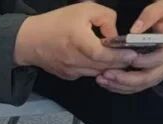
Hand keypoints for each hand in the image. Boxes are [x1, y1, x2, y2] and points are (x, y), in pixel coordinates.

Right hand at [14, 2, 138, 78]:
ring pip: (96, 73)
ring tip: (118, 60)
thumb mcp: (84, 9)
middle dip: (119, 63)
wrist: (29, 41)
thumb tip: (115, 34)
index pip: (103, 55)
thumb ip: (106, 18)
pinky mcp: (67, 75)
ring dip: (108, 67)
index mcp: (78, 41)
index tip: (133, 54)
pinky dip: (95, 69)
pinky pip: (87, 74)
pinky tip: (99, 61)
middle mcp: (74, 59)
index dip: (120, 56)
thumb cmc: (56, 22)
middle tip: (132, 57)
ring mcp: (70, 70)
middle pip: (103, 67)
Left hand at [97, 0, 162, 93]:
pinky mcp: (157, 76)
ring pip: (143, 84)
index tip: (128, 59)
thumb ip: (150, 15)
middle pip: (149, 76)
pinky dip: (123, 88)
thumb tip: (134, 30)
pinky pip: (140, 87)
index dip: (144, 60)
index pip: (161, 57)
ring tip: (102, 79)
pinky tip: (108, 83)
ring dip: (121, 85)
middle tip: (106, 74)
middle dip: (126, 78)